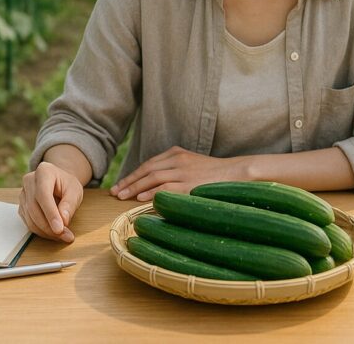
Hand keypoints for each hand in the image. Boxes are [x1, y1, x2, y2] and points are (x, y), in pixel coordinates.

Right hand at [18, 161, 83, 242]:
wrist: (58, 182)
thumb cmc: (67, 185)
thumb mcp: (75, 191)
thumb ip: (70, 204)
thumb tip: (63, 220)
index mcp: (43, 172)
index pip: (43, 195)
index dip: (50, 214)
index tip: (59, 229)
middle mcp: (29, 181)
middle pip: (34, 208)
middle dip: (49, 226)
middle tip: (65, 236)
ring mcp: (23, 194)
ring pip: (30, 218)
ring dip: (46, 231)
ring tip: (63, 236)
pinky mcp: (22, 206)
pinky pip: (28, 222)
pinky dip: (41, 231)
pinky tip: (53, 233)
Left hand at [109, 146, 246, 201]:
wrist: (237, 173)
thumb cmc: (215, 174)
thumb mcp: (192, 166)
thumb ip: (175, 171)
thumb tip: (155, 187)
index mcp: (176, 154)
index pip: (148, 164)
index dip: (133, 175)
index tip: (121, 184)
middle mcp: (177, 160)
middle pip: (146, 170)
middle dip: (129, 181)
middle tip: (115, 192)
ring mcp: (183, 172)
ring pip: (153, 178)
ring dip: (135, 187)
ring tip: (122, 196)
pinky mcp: (190, 184)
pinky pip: (166, 187)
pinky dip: (152, 193)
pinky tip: (140, 199)